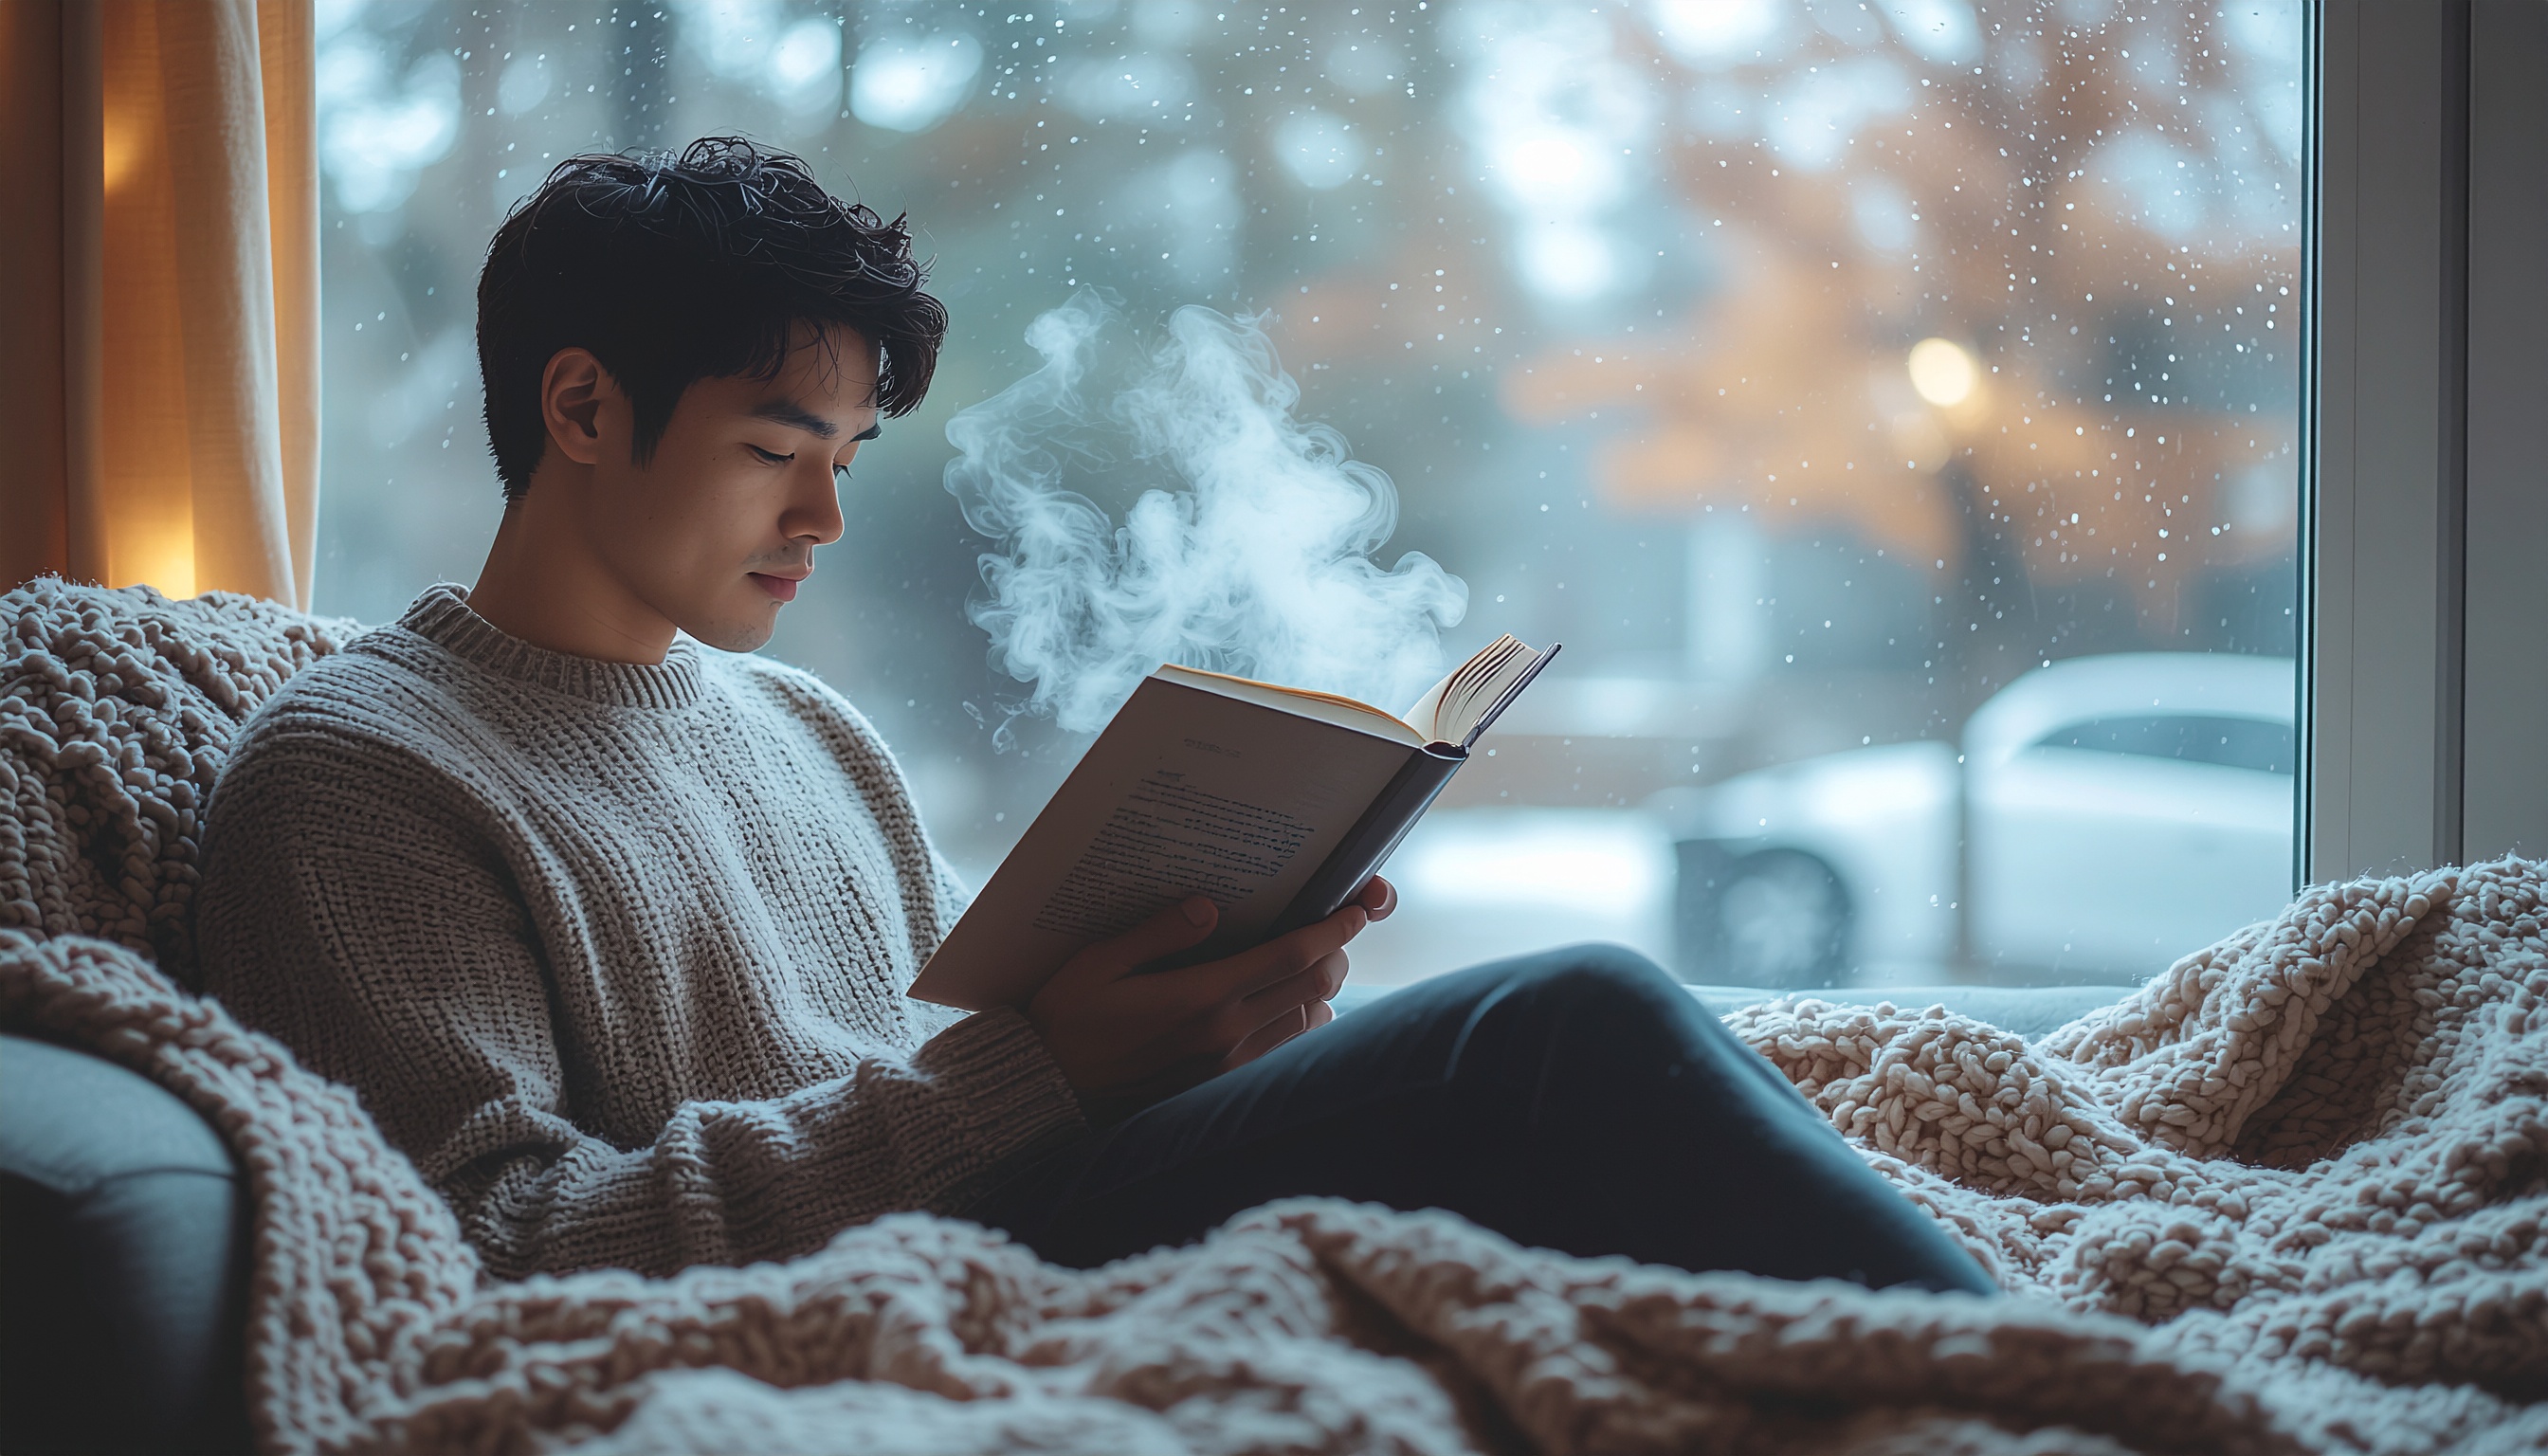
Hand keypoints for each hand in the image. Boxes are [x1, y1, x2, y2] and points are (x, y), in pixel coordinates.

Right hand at [1025, 876, 1396, 1113]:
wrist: (1051, 1090)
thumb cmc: (1069, 1019)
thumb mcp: (1098, 963)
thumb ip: (1157, 932)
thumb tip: (1207, 907)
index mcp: (1203, 996)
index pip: (1293, 956)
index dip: (1335, 929)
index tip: (1358, 906)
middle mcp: (1228, 1032)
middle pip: (1317, 986)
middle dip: (1338, 952)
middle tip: (1334, 927)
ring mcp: (1231, 1063)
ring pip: (1311, 1020)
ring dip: (1322, 988)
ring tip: (1310, 960)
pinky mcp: (1224, 1083)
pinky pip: (1288, 1049)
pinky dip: (1304, 1022)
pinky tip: (1287, 1003)